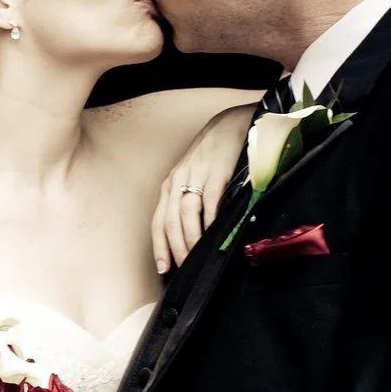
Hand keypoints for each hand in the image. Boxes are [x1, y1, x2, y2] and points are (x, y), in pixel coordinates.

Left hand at [154, 103, 254, 272]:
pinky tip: (213, 233)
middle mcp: (177, 181)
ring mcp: (196, 175)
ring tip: (197, 255)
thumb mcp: (194, 176)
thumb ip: (190, 200)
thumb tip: (193, 232)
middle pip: (171, 221)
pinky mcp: (216, 171)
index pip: (159, 221)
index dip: (159, 245)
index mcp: (170, 185)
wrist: (231, 123)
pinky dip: (210, 219)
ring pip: (186, 214)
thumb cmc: (213, 154)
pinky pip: (209, 200)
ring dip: (191, 238)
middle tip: (185, 266)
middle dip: (176, 247)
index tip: (163, 267)